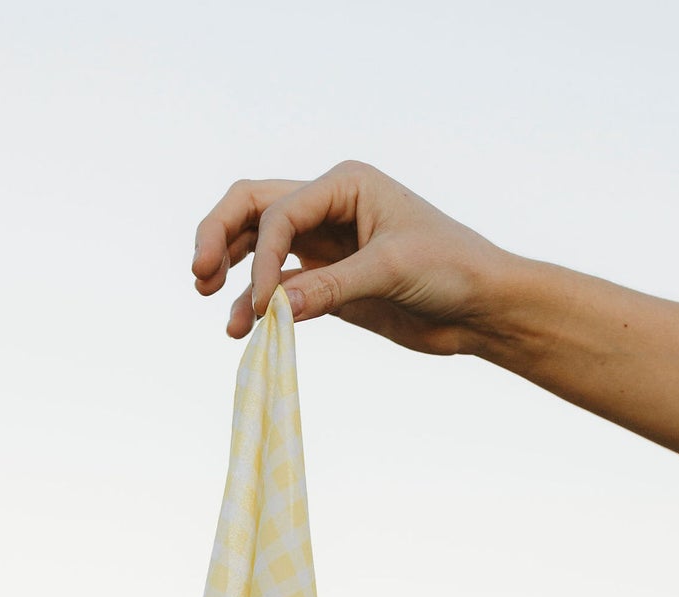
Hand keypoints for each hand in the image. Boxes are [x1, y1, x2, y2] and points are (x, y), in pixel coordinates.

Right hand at [190, 160, 514, 356]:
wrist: (480, 308)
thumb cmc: (451, 270)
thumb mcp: (391, 271)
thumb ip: (331, 288)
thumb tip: (273, 308)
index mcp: (345, 185)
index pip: (281, 211)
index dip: (263, 255)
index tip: (264, 303)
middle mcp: (329, 206)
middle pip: (253, 210)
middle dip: (220, 237)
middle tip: (199, 275)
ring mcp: (325, 244)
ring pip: (260, 248)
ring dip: (235, 273)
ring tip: (212, 304)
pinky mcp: (327, 282)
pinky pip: (280, 288)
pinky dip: (258, 305)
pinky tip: (244, 330)